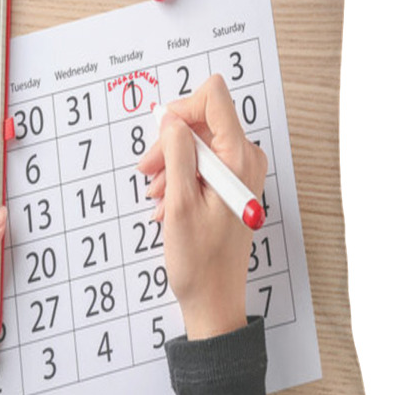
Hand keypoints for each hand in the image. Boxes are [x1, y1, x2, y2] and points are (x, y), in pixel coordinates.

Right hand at [137, 74, 266, 340]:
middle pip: (201, 120)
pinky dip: (179, 176)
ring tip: (157, 194)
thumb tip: (171, 119)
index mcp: (239, 157)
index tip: (161, 134)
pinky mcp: (231, 183)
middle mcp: (246, 158)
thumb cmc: (199, 258)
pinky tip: (167, 202)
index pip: (215, 98)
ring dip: (170, 163)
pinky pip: (201, 162)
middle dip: (169, 142)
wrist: (213, 296)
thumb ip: (176, 153)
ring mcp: (240, 171)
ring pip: (196, 142)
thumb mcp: (179, 202)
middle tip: (148, 172)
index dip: (182, 109)